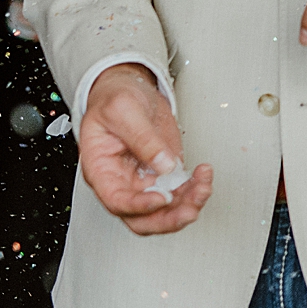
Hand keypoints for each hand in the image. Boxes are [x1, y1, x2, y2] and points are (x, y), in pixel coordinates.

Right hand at [79, 63, 212, 234]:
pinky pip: (180, 192)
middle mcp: (122, 181)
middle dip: (168, 218)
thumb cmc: (114, 100)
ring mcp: (144, 180)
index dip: (140, 206)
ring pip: (164, 210)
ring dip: (188, 204)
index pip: (117, 201)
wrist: (127, 89)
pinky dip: (194, 189)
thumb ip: (142, 138)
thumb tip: (163, 164)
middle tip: (190, 209)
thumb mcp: (123, 110)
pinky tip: (204, 175)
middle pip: (142, 218)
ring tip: (204, 185)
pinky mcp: (164, 173)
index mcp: (102, 170)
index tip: (163, 198)